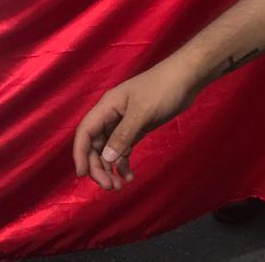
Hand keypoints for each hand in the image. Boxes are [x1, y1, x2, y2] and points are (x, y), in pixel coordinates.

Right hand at [72, 58, 198, 190]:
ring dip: (109, 167)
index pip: (85, 132)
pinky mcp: (136, 127)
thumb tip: (107, 157)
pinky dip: (123, 163)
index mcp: (107, 107)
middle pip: (95, 144)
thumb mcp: (142, 112)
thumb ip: (124, 135)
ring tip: (118, 187)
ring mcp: (123, 122)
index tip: (82, 175)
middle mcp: (111, 115)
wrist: (185, 78)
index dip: (80, 153)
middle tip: (109, 187)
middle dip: (98, 166)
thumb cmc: (162, 90)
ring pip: (108, 148)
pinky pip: (123, 148)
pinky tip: (129, 176)